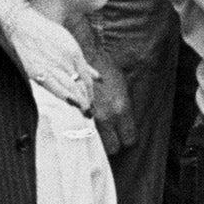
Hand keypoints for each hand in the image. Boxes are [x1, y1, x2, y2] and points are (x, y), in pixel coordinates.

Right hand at [69, 15, 132, 154]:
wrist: (83, 55)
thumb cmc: (105, 67)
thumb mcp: (123, 86)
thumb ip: (125, 108)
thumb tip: (125, 124)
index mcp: (121, 108)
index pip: (129, 139)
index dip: (128, 139)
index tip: (125, 136)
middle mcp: (105, 116)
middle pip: (113, 149)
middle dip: (114, 145)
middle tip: (112, 137)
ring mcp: (87, 117)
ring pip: (95, 144)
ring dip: (98, 141)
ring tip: (98, 132)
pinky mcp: (74, 114)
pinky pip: (80, 133)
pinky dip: (82, 132)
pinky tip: (84, 126)